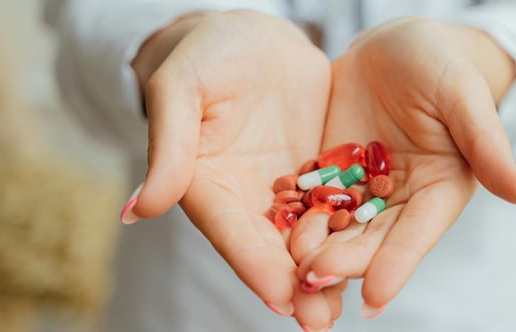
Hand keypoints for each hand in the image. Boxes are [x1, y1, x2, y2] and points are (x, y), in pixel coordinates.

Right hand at [122, 10, 337, 328]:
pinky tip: (375, 252)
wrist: (249, 35)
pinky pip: (339, 202)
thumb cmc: (204, 54)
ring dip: (328, 269)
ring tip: (349, 302)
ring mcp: (286, 187)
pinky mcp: (319, 170)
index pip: (231, 233)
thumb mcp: (181, 89)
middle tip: (319, 321)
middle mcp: (248, 198)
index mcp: (208, 185)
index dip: (254, 266)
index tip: (280, 299)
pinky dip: (354, 229)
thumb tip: (139, 210)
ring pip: (309, 235)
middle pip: (271, 249)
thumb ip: (169, 147)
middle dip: (296, 285)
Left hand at [292, 18, 515, 315]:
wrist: (398, 45)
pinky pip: (310, 195)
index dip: (398, 265)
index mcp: (439, 190)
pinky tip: (274, 227)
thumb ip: (490, 148)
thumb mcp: (465, 98)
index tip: (375, 297)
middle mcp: (399, 199)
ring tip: (291, 267)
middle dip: (345, 261)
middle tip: (314, 279)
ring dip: (315, 248)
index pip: (418, 234)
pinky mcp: (330, 169)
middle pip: (372, 238)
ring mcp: (361, 186)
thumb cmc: (443, 64)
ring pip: (337, 225)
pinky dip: (294, 214)